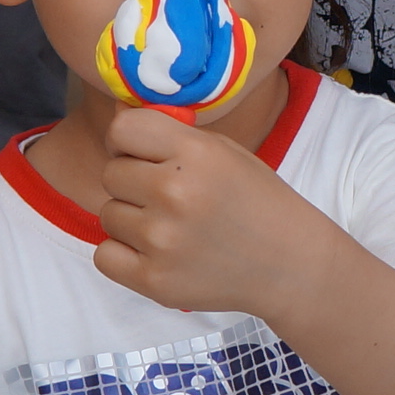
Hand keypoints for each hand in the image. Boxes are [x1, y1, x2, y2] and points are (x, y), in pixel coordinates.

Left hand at [92, 103, 327, 313]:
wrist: (290, 264)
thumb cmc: (255, 201)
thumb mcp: (224, 151)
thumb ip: (170, 134)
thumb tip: (117, 114)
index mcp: (195, 154)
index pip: (122, 129)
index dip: (126, 142)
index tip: (140, 154)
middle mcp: (175, 193)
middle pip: (111, 175)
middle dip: (132, 183)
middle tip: (167, 198)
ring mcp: (162, 240)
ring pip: (108, 215)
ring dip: (131, 220)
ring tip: (171, 228)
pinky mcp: (155, 281)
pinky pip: (105, 256)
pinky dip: (124, 255)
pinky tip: (156, 253)